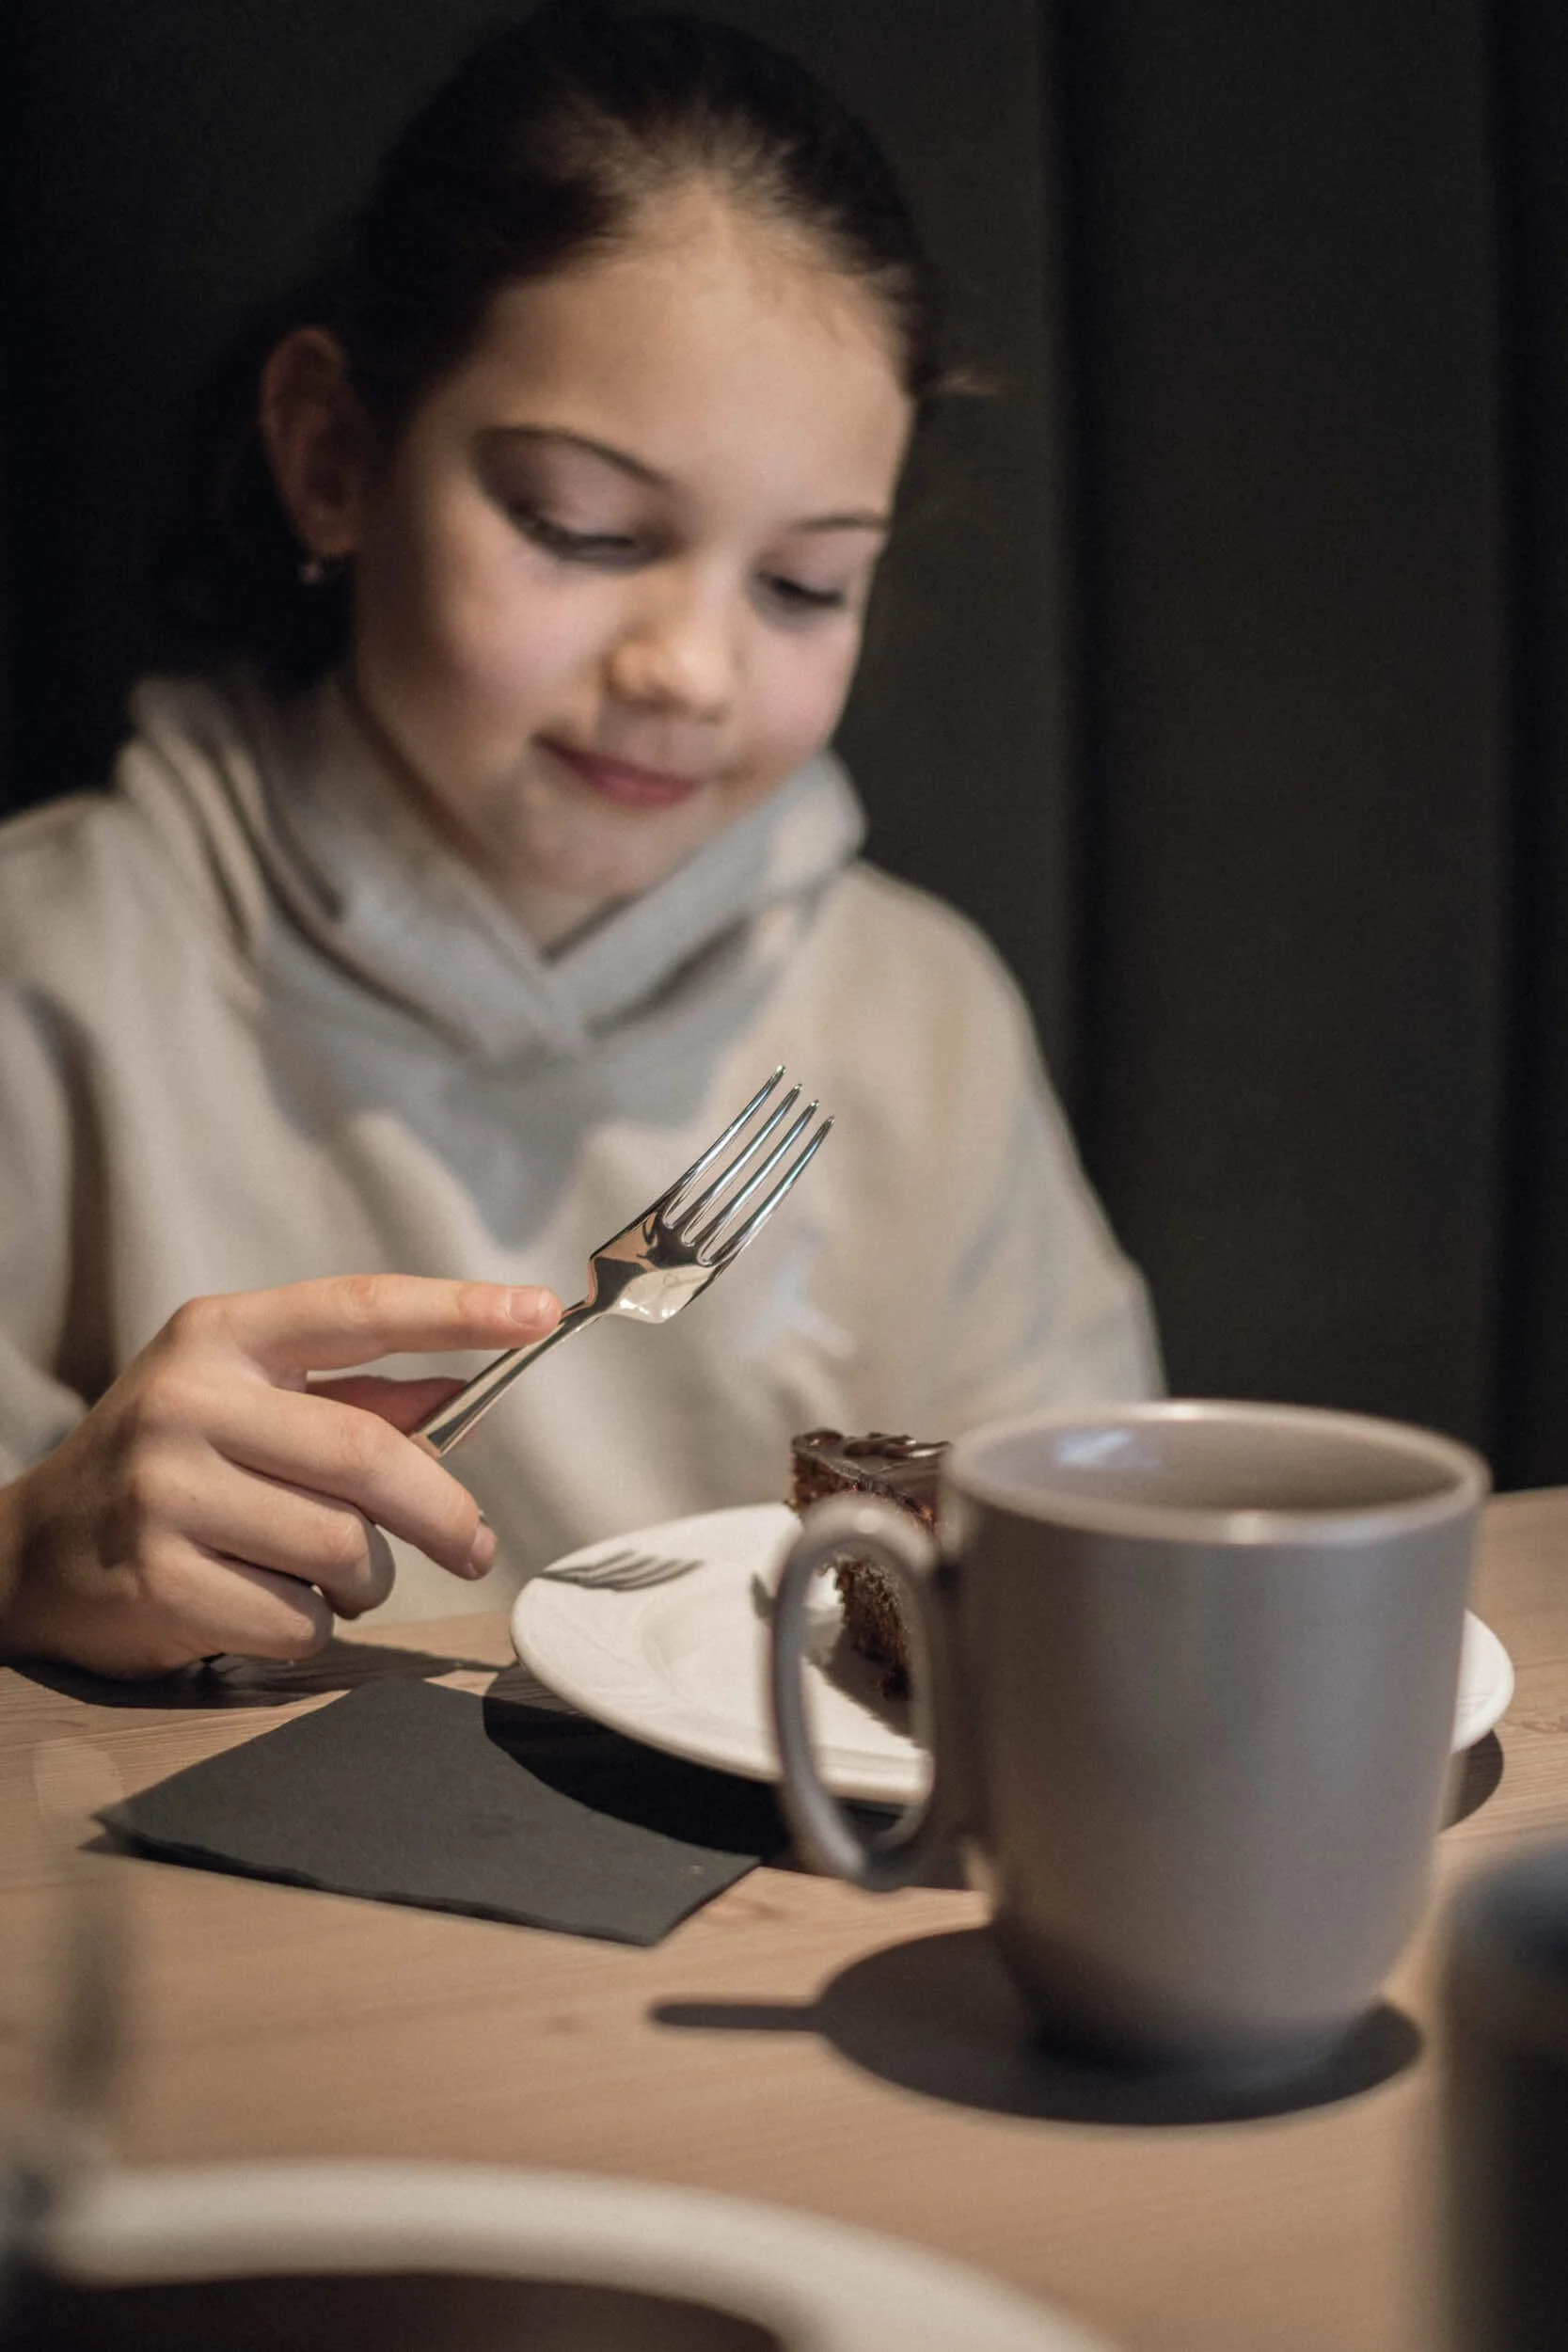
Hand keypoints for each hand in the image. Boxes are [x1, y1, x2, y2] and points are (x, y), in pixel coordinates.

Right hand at [0, 1275, 559, 1677]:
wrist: (31, 1552)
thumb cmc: (169, 1465)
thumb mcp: (247, 1402)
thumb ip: (355, 1397)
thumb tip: (464, 1394)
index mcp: (222, 1336)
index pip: (357, 1309)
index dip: (455, 1311)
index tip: (538, 1312)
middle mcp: (189, 1401)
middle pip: (370, 1455)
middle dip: (444, 1511)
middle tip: (475, 1545)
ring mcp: (166, 1492)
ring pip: (343, 1548)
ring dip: (362, 1579)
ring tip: (321, 1575)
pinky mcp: (159, 1580)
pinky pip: (298, 1618)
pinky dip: (310, 1625)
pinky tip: (263, 1606)